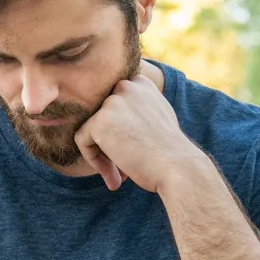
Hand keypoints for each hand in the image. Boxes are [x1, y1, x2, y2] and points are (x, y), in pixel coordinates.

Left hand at [74, 74, 203, 192]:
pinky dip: (93, 160)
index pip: (114, 105)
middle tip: (123, 168)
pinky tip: (113, 176)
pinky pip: (82, 140)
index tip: (132, 150)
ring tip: (119, 177)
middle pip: (101, 116)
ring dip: (104, 155)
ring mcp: (112, 102)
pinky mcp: (99, 121)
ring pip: (91, 129)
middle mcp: (126, 86)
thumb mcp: (157, 119)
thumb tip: (115, 119)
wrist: (178, 168)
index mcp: (140, 83)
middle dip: (109, 143)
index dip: (119, 131)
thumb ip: (138, 110)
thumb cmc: (171, 152)